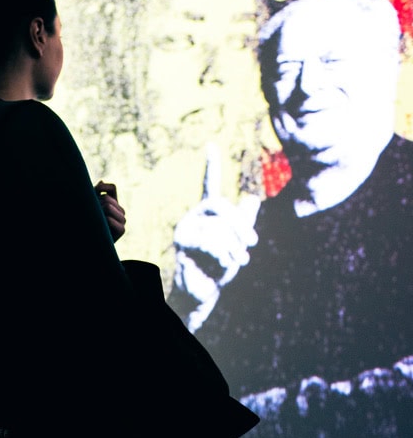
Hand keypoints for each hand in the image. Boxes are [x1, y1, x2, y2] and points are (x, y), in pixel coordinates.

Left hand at [95, 180, 125, 241]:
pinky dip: (102, 222)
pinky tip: (99, 228)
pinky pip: (109, 219)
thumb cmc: (88, 225)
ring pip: (108, 206)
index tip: (92, 195)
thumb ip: (95, 195)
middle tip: (90, 215)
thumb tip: (102, 181)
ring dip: (97, 213)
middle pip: (108, 198)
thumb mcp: (90, 208)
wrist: (90, 246)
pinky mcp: (122, 230)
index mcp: (114, 204)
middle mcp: (120, 211)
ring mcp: (122, 220)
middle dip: (96, 204)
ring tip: (93, 222)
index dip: (101, 188)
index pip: (112, 188)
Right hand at [173, 144, 259, 311]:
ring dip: (234, 248)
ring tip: (236, 261)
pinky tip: (223, 264)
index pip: (209, 184)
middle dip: (240, 224)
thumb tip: (253, 197)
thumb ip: (243, 221)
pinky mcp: (183, 243)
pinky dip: (224, 255)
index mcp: (207, 214)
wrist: (204, 292)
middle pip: (219, 205)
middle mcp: (193, 217)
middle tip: (252, 244)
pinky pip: (211, 241)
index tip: (211, 145)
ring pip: (218, 227)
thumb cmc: (218, 267)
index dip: (211, 166)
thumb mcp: (237, 242)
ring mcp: (185, 228)